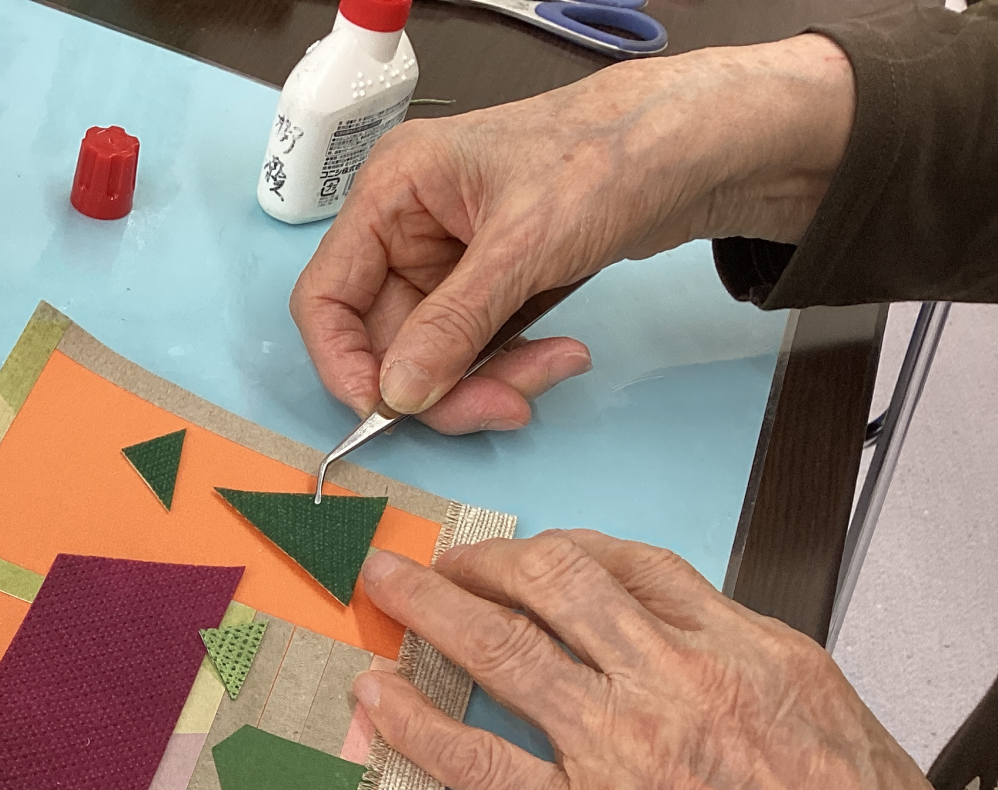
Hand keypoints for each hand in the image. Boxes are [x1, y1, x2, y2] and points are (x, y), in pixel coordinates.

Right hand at [290, 35, 854, 432]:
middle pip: (385, 340)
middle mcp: (407, 227)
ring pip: (433, 357)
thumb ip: (453, 324)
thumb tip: (398, 393)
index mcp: (392, 192)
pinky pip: (474, 351)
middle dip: (443, 383)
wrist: (694, 146)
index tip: (385, 412)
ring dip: (489, 380)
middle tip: (503, 405)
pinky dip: (512, 366)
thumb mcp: (525, 244)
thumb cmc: (608, 155)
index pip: (327, 295)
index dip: (345, 362)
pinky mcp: (487, 286)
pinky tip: (561, 356)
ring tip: (555, 368)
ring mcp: (447, 261)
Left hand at [353, 533, 997, 789]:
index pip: (631, 567)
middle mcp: (679, 684)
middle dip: (484, 560)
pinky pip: (478, 759)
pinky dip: (417, 722)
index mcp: (749, 651)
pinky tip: (382, 702)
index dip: (560, 550)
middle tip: (442, 562)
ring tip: (387, 590)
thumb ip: (752, 679)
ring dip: (430, 609)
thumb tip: (699, 657)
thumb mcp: (833, 724)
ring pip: (502, 648)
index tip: (525, 555)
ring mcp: (624, 753)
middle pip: (554, 583)